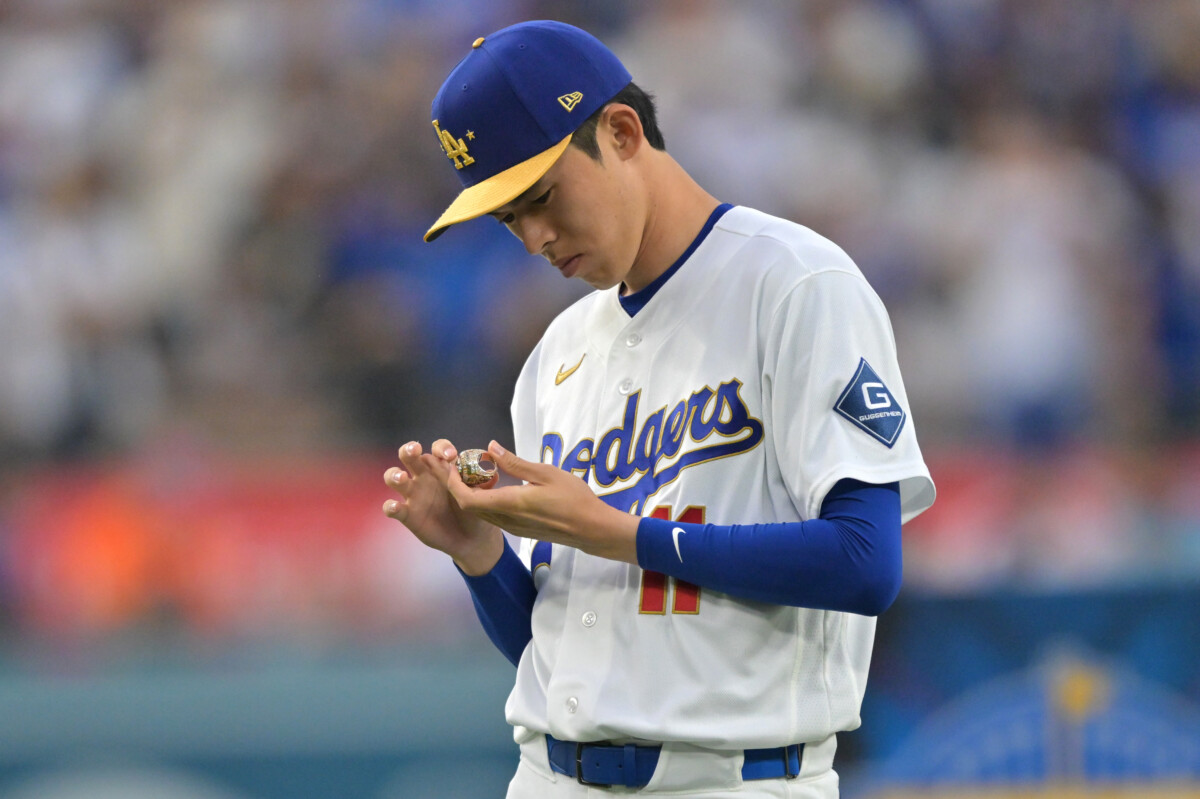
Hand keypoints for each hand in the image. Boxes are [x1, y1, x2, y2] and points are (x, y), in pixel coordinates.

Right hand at [383, 439, 502, 574]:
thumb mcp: (481, 494)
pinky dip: (390, 506)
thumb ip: (481, 480)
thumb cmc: (475, 511)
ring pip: (394, 477)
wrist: (472, 540)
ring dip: (394, 474)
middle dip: (409, 450)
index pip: (437, 449)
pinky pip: (393, 508)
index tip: (450, 455)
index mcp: (443, 467)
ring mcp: (414, 495)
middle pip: (410, 456)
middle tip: (415, 450)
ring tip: (402, 477)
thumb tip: (490, 468)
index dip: (441, 448)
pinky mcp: (407, 514)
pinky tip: (396, 506)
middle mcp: (425, 476)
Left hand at [446, 441, 639, 564]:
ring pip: (481, 513)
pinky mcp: (520, 531)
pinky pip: (493, 517)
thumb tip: (491, 447)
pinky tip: (499, 487)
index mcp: (510, 504)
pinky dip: (487, 502)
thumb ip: (515, 463)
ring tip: (481, 474)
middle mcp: (506, 519)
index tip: (454, 466)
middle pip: (470, 507)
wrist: (590, 529)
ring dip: (473, 495)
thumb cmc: (573, 498)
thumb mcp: (546, 473)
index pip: (467, 500)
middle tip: (466, 466)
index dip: (454, 484)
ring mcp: (512, 528)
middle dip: (460, 487)